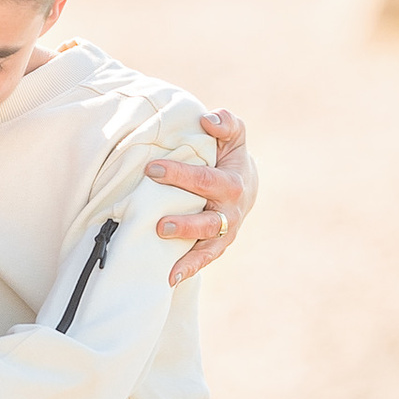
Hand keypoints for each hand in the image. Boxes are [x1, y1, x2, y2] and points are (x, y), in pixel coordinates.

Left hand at [147, 107, 256, 283]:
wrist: (246, 186)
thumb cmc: (230, 156)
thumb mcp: (234, 136)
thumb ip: (226, 123)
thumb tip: (208, 120)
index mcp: (233, 183)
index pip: (205, 180)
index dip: (179, 175)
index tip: (151, 169)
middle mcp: (231, 212)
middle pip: (208, 219)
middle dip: (184, 221)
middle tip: (159, 223)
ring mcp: (225, 232)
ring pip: (208, 245)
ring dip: (187, 251)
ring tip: (165, 254)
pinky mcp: (217, 246)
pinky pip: (204, 260)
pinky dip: (189, 269)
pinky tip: (169, 278)